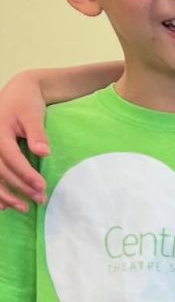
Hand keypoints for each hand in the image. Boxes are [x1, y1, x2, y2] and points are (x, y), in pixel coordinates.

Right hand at [0, 72, 49, 210]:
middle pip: (0, 171)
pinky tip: (4, 206)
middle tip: (39, 199)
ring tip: (23, 208)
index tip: (41, 186)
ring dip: (6, 195)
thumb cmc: (27, 103)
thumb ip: (37, 134)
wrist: (17, 93)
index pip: (11, 158)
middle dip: (19, 188)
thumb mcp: (34, 114)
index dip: (25, 174)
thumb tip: (43, 153)